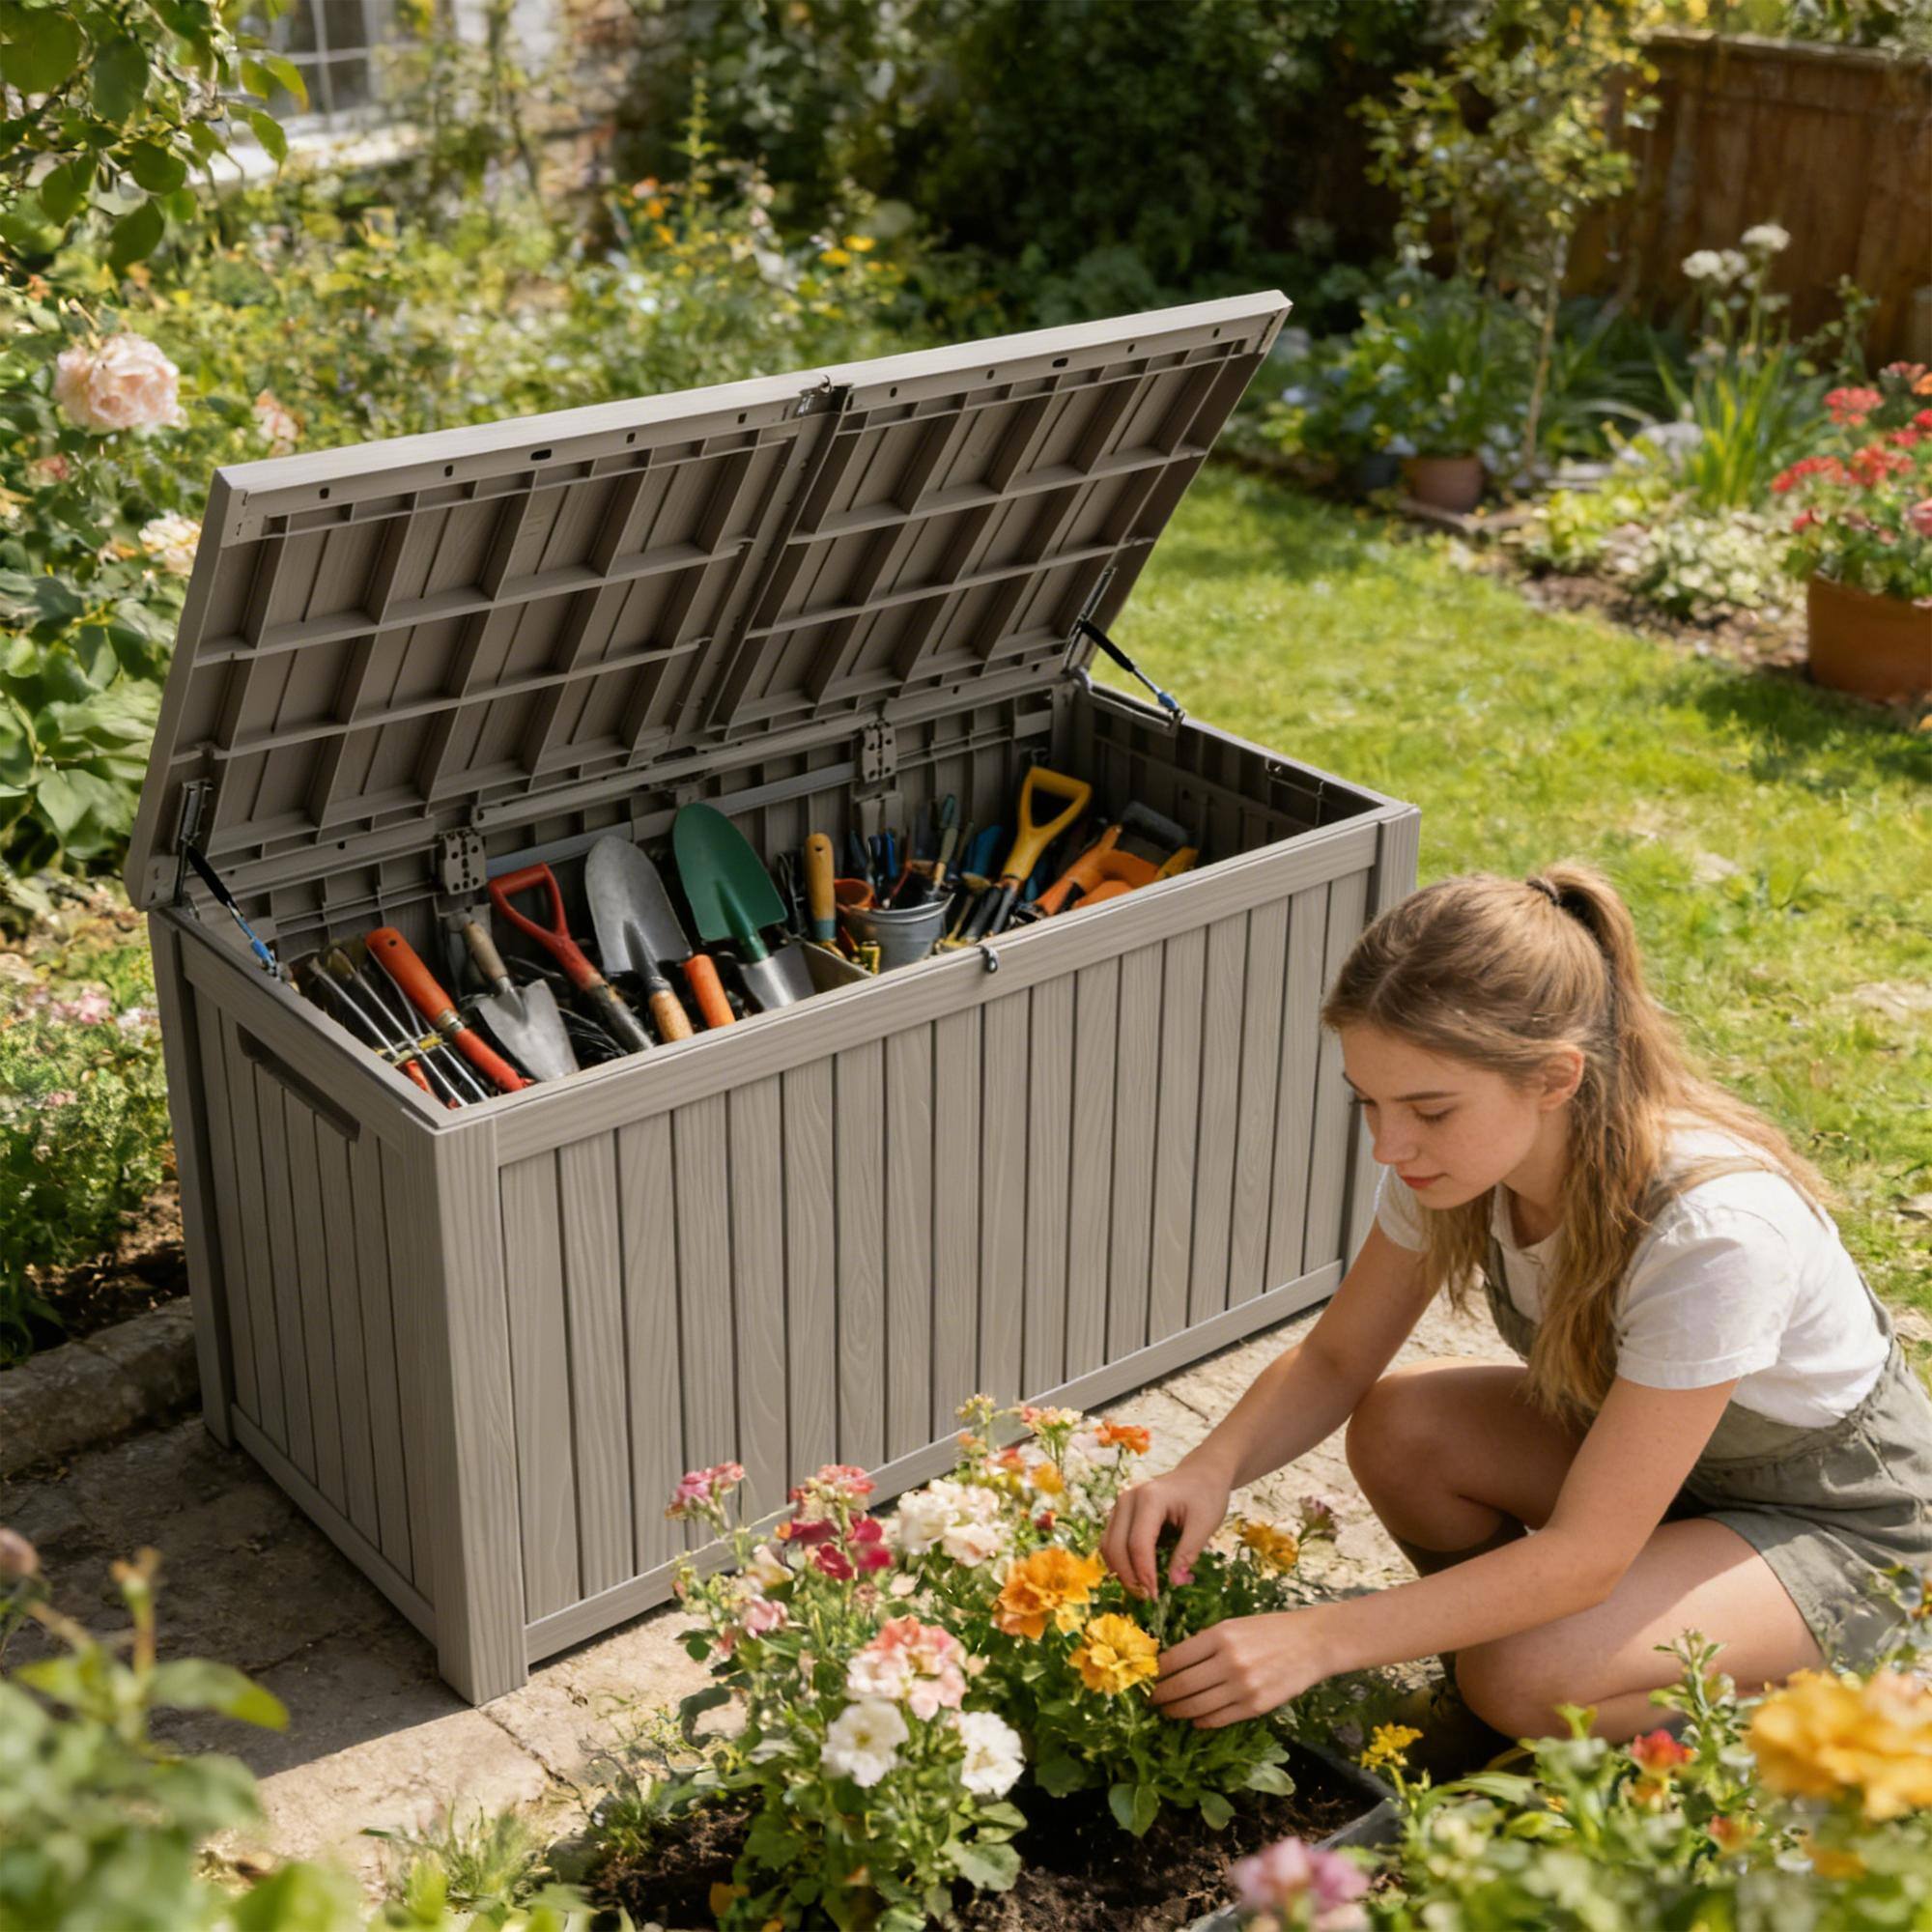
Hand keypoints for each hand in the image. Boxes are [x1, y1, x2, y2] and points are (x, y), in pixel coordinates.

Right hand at [1100, 1459, 1230, 1598]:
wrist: (1201, 1473)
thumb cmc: (1206, 1495)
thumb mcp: (1205, 1524)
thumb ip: (1188, 1553)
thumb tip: (1174, 1584)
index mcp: (1150, 1498)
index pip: (1138, 1543)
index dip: (1144, 1573)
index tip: (1156, 1596)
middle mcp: (1128, 1498)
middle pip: (1116, 1546)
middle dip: (1129, 1576)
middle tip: (1148, 1597)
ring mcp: (1121, 1503)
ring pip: (1108, 1545)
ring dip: (1120, 1571)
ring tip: (1142, 1589)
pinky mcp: (1120, 1512)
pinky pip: (1111, 1540)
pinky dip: (1119, 1561)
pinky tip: (1136, 1574)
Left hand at [1149, 1609, 1336, 1727]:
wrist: (1312, 1643)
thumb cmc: (1269, 1630)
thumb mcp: (1233, 1625)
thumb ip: (1206, 1643)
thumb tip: (1172, 1663)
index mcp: (1220, 1635)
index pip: (1175, 1658)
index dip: (1156, 1672)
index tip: (1147, 1677)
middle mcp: (1229, 1661)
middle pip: (1182, 1685)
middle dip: (1162, 1696)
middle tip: (1151, 1700)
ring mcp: (1243, 1686)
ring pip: (1198, 1706)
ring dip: (1178, 1711)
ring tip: (1168, 1712)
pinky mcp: (1256, 1706)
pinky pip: (1220, 1719)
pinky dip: (1202, 1722)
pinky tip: (1195, 1720)